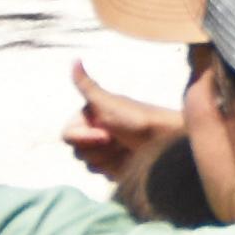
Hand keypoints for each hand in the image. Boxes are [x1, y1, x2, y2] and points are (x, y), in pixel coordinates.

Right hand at [61, 59, 183, 194]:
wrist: (166, 140)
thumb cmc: (138, 119)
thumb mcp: (109, 103)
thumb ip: (87, 86)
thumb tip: (75, 60)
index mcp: (90, 117)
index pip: (68, 135)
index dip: (84, 138)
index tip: (106, 135)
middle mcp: (95, 133)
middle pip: (78, 152)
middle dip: (98, 149)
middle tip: (118, 141)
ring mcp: (105, 151)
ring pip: (90, 165)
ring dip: (108, 158)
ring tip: (126, 149)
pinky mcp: (115, 166)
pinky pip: (103, 175)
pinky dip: (115, 168)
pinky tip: (129, 160)